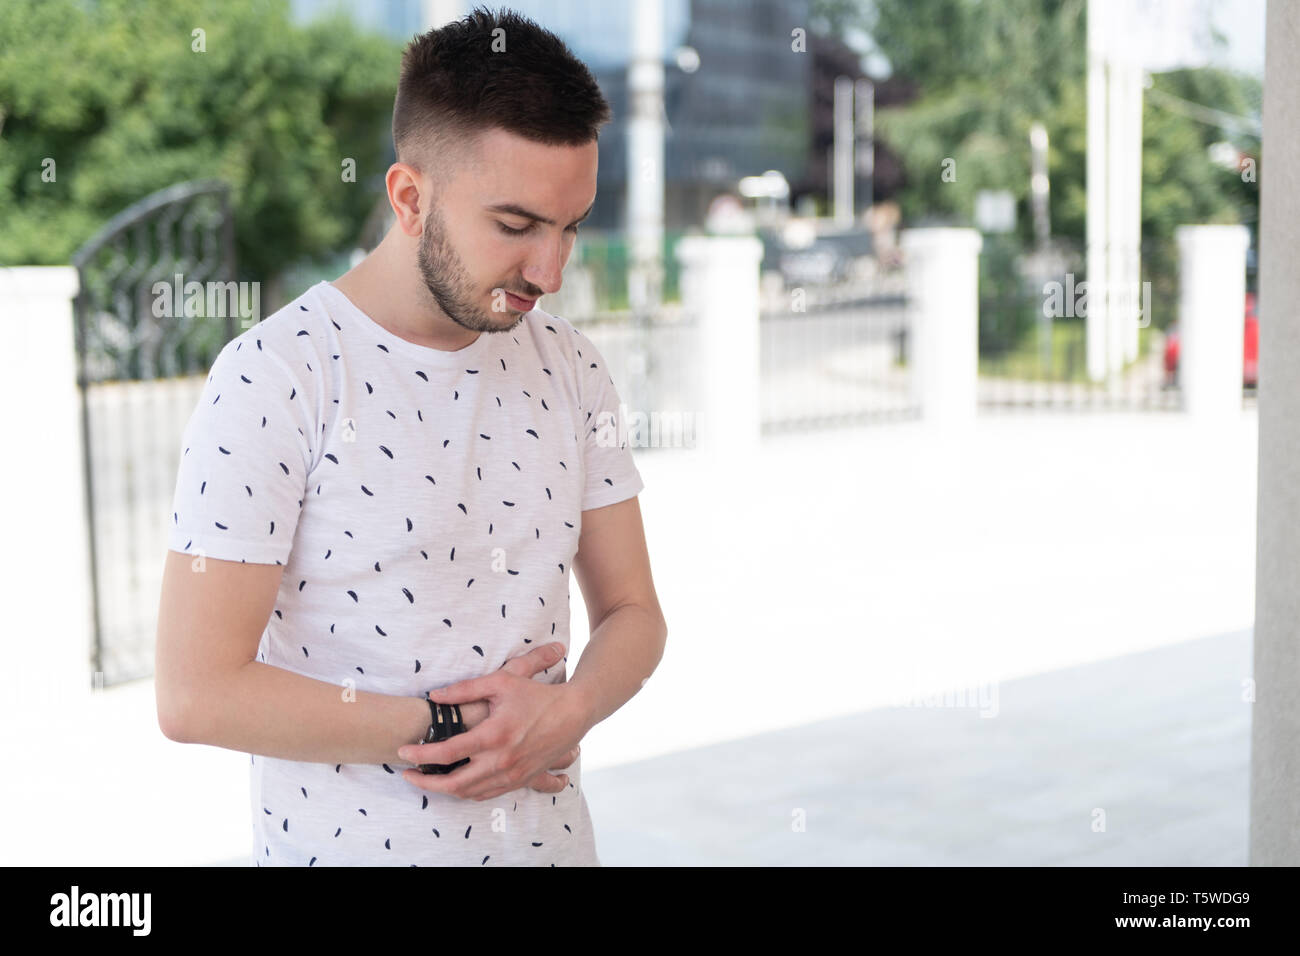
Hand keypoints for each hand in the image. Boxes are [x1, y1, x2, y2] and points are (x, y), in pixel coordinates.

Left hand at [398, 641, 587, 801]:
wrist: (574, 714)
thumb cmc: (537, 695)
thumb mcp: (502, 682)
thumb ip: (466, 688)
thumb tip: (435, 696)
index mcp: (494, 735)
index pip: (448, 752)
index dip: (421, 754)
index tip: (404, 751)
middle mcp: (502, 761)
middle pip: (454, 783)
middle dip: (426, 783)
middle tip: (408, 775)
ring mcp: (512, 774)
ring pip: (469, 793)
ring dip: (444, 790)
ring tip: (427, 779)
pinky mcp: (521, 781)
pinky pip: (487, 794)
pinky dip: (467, 792)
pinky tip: (456, 784)